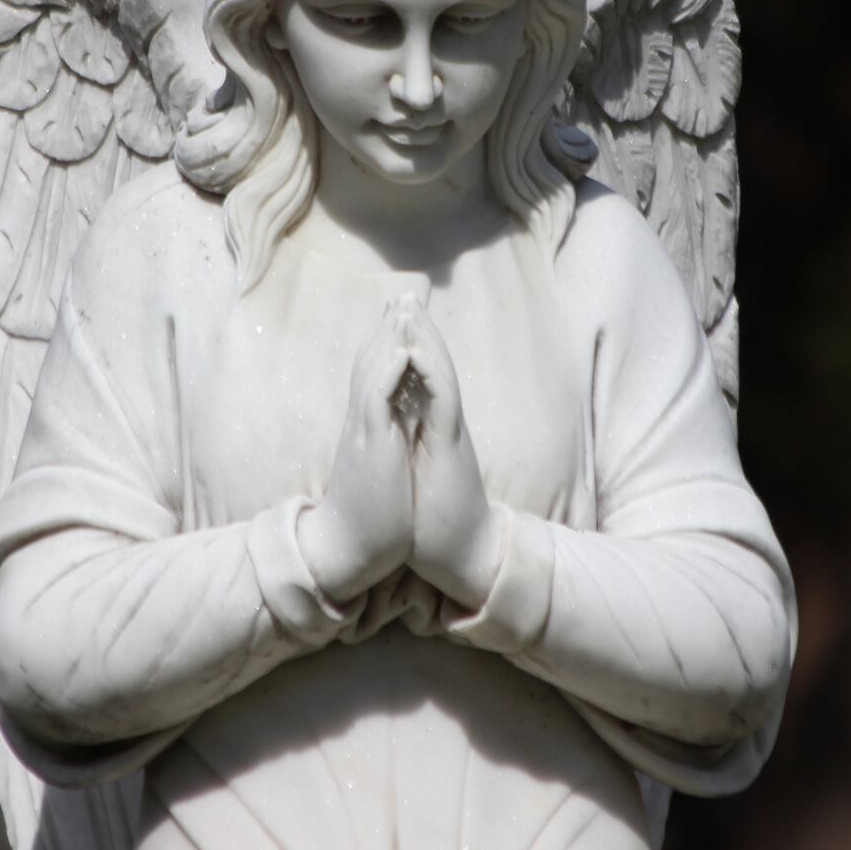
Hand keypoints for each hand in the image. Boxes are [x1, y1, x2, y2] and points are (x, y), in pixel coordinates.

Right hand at [298, 299, 416, 600]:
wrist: (348, 548)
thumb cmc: (369, 516)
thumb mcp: (380, 469)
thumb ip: (383, 443)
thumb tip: (393, 426)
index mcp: (368, 428)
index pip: (375, 374)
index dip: (387, 342)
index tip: (401, 316)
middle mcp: (362, 422)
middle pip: (371, 361)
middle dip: (387, 327)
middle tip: (402, 293)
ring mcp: (364, 431)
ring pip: (372, 372)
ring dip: (388, 336)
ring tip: (402, 305)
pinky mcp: (371, 446)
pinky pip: (377, 399)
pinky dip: (389, 371)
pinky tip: (402, 348)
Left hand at [392, 298, 500, 610]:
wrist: (462, 555)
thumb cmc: (434, 521)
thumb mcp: (414, 474)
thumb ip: (410, 447)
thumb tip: (396, 428)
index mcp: (429, 429)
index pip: (418, 376)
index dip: (405, 345)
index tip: (388, 317)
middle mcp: (442, 423)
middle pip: (431, 364)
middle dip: (416, 329)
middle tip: (401, 294)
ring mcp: (449, 432)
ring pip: (439, 373)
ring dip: (425, 339)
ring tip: (409, 306)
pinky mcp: (451, 446)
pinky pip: (442, 400)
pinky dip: (430, 372)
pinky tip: (415, 349)